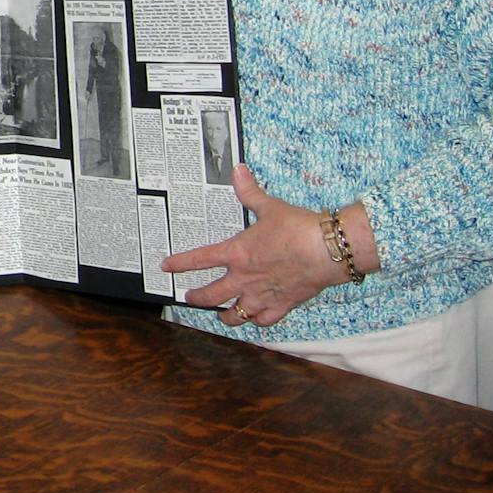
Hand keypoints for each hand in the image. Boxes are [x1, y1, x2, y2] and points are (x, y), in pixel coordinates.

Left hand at [159, 163, 349, 327]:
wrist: (326, 251)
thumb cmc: (297, 228)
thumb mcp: (270, 206)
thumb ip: (250, 192)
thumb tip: (238, 171)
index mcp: (237, 253)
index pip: (199, 259)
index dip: (180, 263)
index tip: (166, 267)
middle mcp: (245, 278)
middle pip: (212, 294)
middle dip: (197, 298)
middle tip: (189, 298)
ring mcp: (263, 294)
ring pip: (237, 314)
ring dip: (226, 317)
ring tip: (222, 317)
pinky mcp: (283, 304)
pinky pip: (266, 320)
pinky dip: (259, 321)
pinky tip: (257, 319)